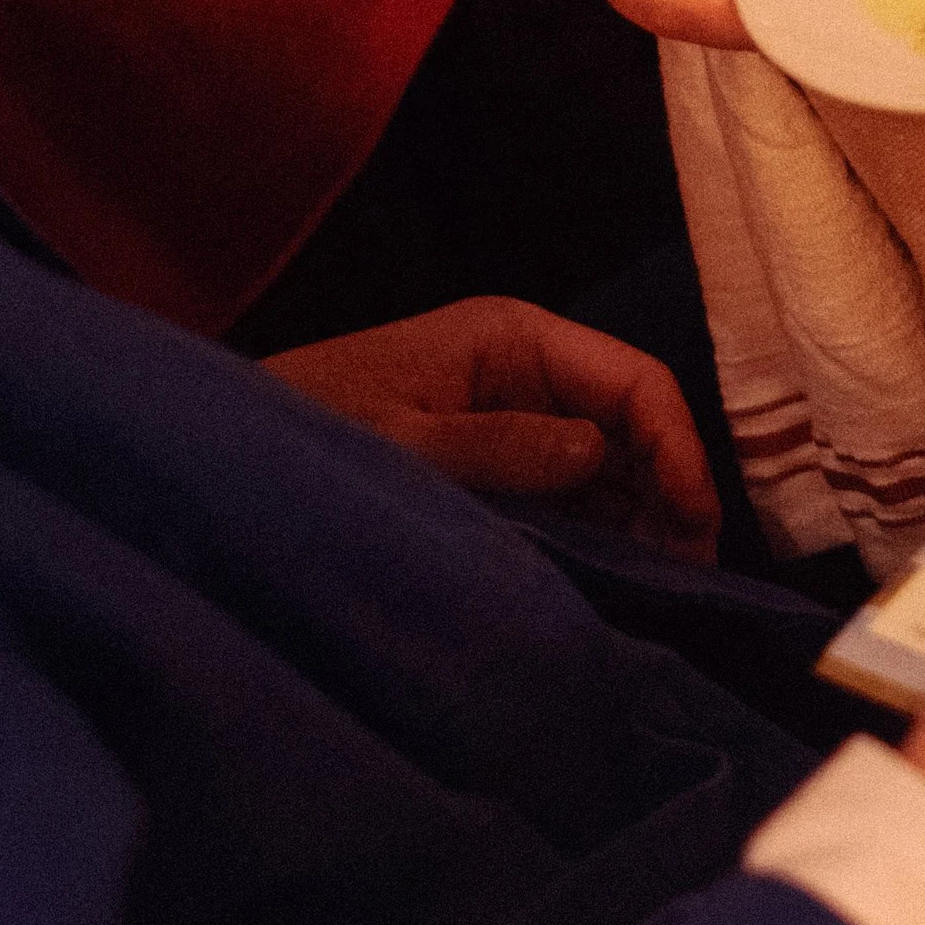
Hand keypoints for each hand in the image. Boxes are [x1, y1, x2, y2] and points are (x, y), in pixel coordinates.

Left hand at [264, 299, 718, 547]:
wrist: (229, 455)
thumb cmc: (309, 431)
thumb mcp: (402, 442)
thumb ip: (498, 446)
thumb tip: (596, 455)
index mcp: (515, 338)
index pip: (634, 380)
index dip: (678, 447)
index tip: (694, 524)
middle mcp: (528, 368)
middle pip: (635, 423)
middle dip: (670, 492)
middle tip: (688, 575)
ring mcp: (514, 414)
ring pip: (613, 462)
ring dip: (642, 518)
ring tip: (662, 586)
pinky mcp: (498, 461)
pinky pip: (573, 491)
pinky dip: (603, 530)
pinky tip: (614, 577)